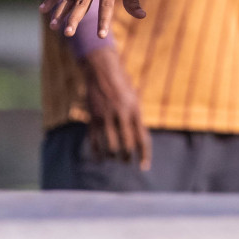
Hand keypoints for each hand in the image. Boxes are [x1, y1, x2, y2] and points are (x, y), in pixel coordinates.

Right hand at [80, 46, 151, 167]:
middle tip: (126, 161)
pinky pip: (94, 141)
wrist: (102, 72)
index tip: (144, 167)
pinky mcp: (93, 118)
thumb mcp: (134, 100)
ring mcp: (106, 117)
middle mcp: (121, 115)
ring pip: (111, 146)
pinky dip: (97, 153)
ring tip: (114, 159)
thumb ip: (137, 120)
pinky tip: (99, 159)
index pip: (142, 139)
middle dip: (127, 158)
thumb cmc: (122, 87)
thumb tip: (141, 143)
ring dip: (113, 157)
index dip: (144, 155)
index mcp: (135, 111)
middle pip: (127, 145)